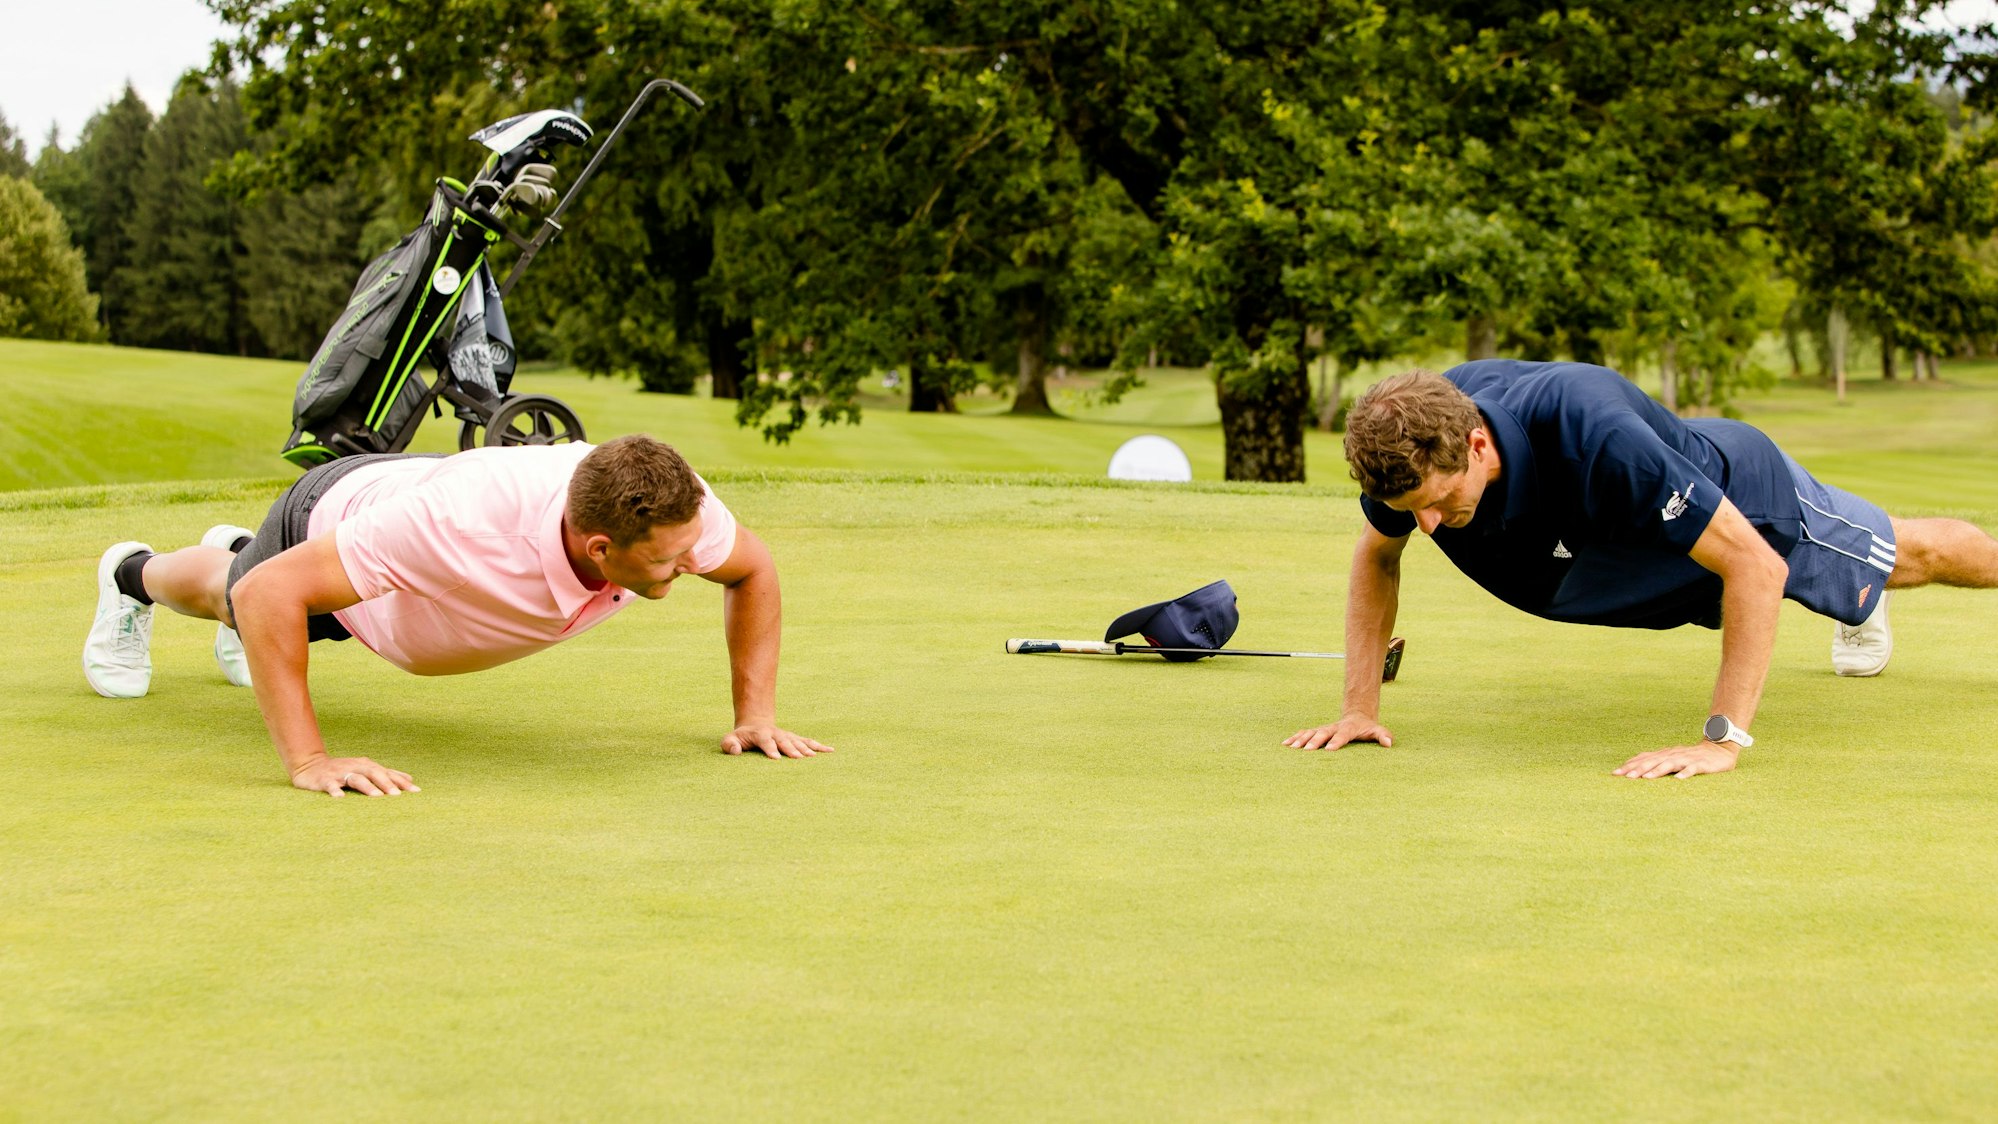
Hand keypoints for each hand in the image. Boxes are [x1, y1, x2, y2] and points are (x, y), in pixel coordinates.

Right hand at [291, 756, 419, 797]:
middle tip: (397, 795)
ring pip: (356, 778)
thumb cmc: (342, 770)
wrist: (309, 766)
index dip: (401, 781)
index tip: (416, 791)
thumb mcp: (365, 769)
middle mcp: (355, 767)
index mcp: (366, 765)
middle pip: (374, 773)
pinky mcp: (324, 780)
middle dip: (387, 784)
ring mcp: (340, 773)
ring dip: (367, 787)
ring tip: (377, 797)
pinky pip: (330, 786)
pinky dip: (335, 792)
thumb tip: (410, 779)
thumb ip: (386, 774)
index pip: (387, 772)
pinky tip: (340, 799)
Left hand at [722, 723, 833, 759]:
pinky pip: (808, 741)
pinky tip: (830, 750)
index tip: (776, 759)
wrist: (755, 725)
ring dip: (805, 748)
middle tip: (799, 758)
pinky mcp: (795, 738)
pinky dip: (819, 746)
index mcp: (760, 733)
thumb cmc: (740, 738)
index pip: (765, 740)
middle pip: (784, 741)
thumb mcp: (729, 739)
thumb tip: (736, 750)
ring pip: (797, 741)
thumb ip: (729, 744)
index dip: (770, 749)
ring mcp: (787, 735)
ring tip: (813, 757)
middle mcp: (776, 733)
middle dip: (791, 750)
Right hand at [1283, 714, 1395, 750]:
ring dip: (1301, 739)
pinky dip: (1295, 737)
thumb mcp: (1377, 730)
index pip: (1342, 735)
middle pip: (1323, 733)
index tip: (1330, 749)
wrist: (1356, 715)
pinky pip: (1304, 733)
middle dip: (1314, 741)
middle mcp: (1333, 727)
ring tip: (1291, 748)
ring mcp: (1324, 728)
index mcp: (1348, 728)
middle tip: (1306, 750)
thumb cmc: (1367, 727)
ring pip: (1311, 732)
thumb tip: (1389, 744)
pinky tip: (1285, 744)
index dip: (1337, 742)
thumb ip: (1383, 735)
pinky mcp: (1317, 730)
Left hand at [1613, 740, 1738, 778]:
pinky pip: (1692, 769)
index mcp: (1664, 754)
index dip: (1629, 766)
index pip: (1643, 759)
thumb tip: (1632, 767)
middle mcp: (1672, 755)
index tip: (1614, 774)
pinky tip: (1679, 779)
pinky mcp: (1701, 764)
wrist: (1718, 749)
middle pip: (1653, 761)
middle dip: (1638, 769)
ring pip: (1669, 764)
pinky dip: (1686, 773)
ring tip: (1646, 778)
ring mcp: (1686, 759)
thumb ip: (1654, 761)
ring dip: (1657, 770)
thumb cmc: (1690, 757)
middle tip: (1625, 777)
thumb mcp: (1670, 758)